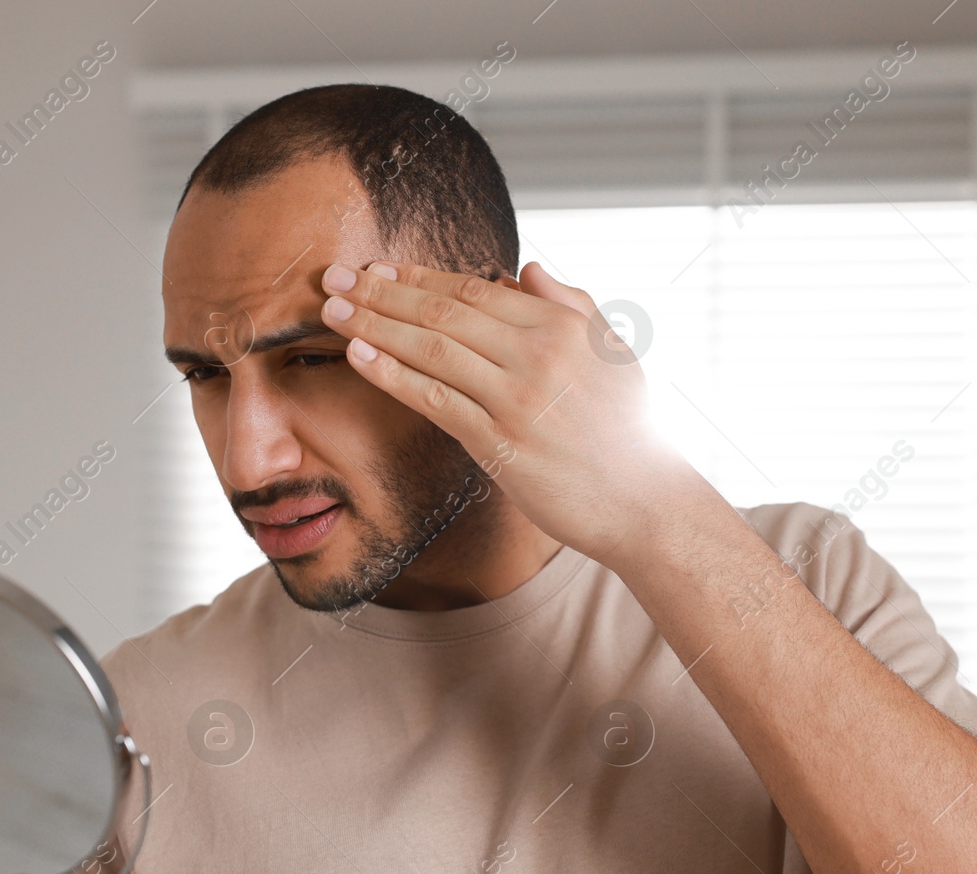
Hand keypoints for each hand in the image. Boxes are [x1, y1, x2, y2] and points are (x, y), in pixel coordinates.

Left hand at [318, 259, 684, 566]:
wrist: (644, 501)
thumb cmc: (628, 430)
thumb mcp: (614, 352)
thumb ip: (573, 305)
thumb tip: (527, 268)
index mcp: (562, 326)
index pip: (475, 289)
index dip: (419, 277)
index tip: (377, 268)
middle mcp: (538, 354)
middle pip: (444, 312)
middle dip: (382, 292)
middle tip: (334, 279)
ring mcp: (517, 398)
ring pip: (431, 349)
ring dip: (375, 326)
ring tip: (333, 312)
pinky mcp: (500, 443)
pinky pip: (435, 400)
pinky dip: (394, 375)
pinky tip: (360, 357)